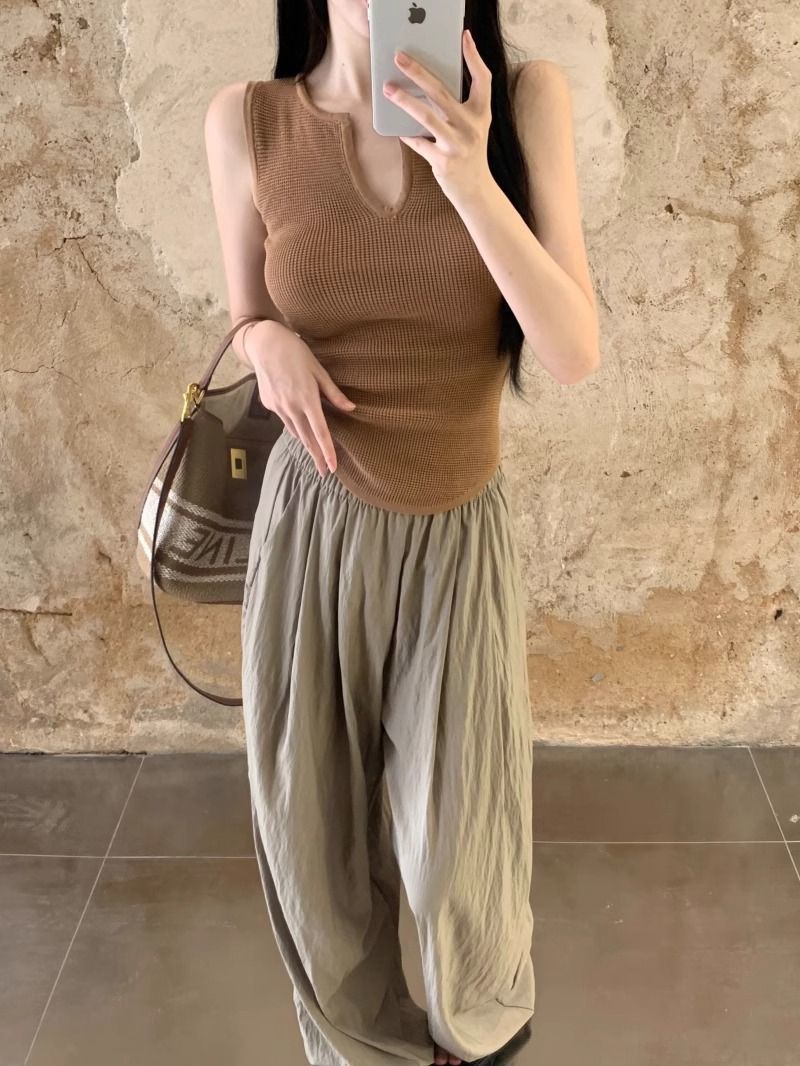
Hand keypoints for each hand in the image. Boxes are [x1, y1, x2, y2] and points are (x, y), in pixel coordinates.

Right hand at [246, 321, 355, 475]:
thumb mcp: (319, 371)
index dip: (327, 452)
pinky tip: (300, 433)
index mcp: (307, 399)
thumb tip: (351, 408)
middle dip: (316, 457)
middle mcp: (291, 407)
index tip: (332, 468)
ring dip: (306, 445)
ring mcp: (278, 407)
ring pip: (295, 432)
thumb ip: (334, 393)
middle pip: (306, 439)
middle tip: (325, 473)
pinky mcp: (269, 404)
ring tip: (315, 457)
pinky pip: (285, 421)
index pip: (320, 432)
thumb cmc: (296, 353)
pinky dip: (295, 428)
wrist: (264, 343)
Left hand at [383, 28, 493, 207]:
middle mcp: (471, 127)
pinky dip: (407, 135)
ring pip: (426, 117)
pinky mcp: (443, 162)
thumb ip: (460, 105)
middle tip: (399, 57)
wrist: (476, 190)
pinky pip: (419, 143)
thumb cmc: (470, 152)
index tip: (464, 37)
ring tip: (387, 88)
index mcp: (482, 114)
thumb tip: (429, 83)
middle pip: (442, 92)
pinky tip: (397, 128)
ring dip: (404, 101)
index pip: (483, 79)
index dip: (474, 57)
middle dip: (418, 72)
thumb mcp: (474, 126)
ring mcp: (457, 145)